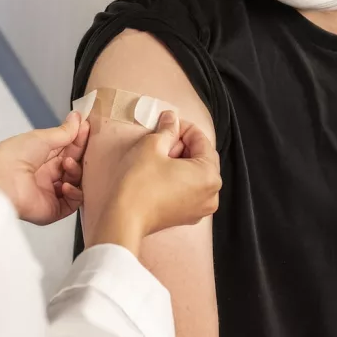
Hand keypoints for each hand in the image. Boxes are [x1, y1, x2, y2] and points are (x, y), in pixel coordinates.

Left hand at [0, 112, 89, 225]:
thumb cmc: (13, 156)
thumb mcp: (41, 138)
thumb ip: (63, 132)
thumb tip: (77, 118)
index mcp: (41, 156)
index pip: (67, 148)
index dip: (78, 139)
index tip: (87, 127)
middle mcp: (46, 174)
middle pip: (74, 164)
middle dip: (80, 154)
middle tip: (85, 146)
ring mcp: (50, 192)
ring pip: (76, 182)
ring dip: (76, 172)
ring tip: (68, 164)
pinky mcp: (52, 209)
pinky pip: (72, 203)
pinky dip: (75, 193)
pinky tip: (66, 185)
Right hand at [88, 112, 220, 254]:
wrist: (125, 218)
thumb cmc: (140, 181)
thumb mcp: (152, 146)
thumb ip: (167, 129)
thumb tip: (172, 117)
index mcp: (210, 175)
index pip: (202, 141)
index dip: (184, 128)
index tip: (168, 123)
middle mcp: (212, 194)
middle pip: (202, 158)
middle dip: (183, 145)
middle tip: (162, 140)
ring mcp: (201, 209)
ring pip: (196, 174)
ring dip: (181, 161)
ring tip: (159, 156)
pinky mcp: (188, 217)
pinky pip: (190, 189)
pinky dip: (179, 178)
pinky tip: (161, 173)